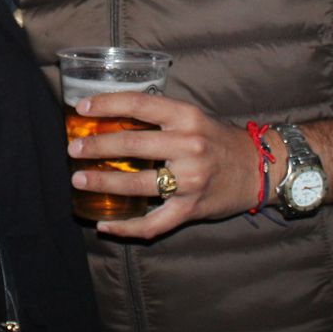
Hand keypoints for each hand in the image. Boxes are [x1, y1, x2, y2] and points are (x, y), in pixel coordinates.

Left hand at [67, 92, 265, 238]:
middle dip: (96, 147)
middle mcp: (188, 146)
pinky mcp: (191, 208)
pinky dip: (126, 227)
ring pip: (137, 185)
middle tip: (73, 150)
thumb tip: (113, 116)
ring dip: (103, 183)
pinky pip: (153, 223)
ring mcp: (190, 180)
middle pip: (132, 144)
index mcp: (186, 117)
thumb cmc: (219, 141)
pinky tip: (105, 225)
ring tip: (79, 180)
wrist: (260, 169)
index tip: (82, 108)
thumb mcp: (193, 118)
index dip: (107, 104)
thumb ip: (160, 117)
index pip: (139, 104)